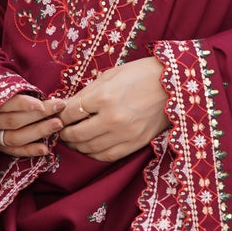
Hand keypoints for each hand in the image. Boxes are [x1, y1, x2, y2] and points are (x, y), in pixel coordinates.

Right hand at [0, 93, 64, 157]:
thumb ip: (13, 90)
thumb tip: (40, 92)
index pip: (6, 104)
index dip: (24, 104)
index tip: (42, 102)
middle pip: (14, 121)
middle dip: (39, 114)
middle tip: (59, 107)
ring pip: (16, 137)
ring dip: (39, 131)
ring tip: (58, 124)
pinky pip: (14, 151)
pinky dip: (30, 151)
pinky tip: (46, 149)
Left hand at [51, 56, 169, 162]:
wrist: (175, 85)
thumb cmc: (141, 74)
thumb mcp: (110, 75)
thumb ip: (87, 92)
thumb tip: (67, 105)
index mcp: (104, 97)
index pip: (70, 112)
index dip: (60, 115)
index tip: (56, 115)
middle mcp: (113, 119)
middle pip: (77, 133)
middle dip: (64, 132)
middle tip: (59, 130)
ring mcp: (125, 134)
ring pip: (90, 148)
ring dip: (76, 145)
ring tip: (72, 139)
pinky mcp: (136, 144)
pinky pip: (108, 156)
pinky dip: (94, 154)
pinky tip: (89, 148)